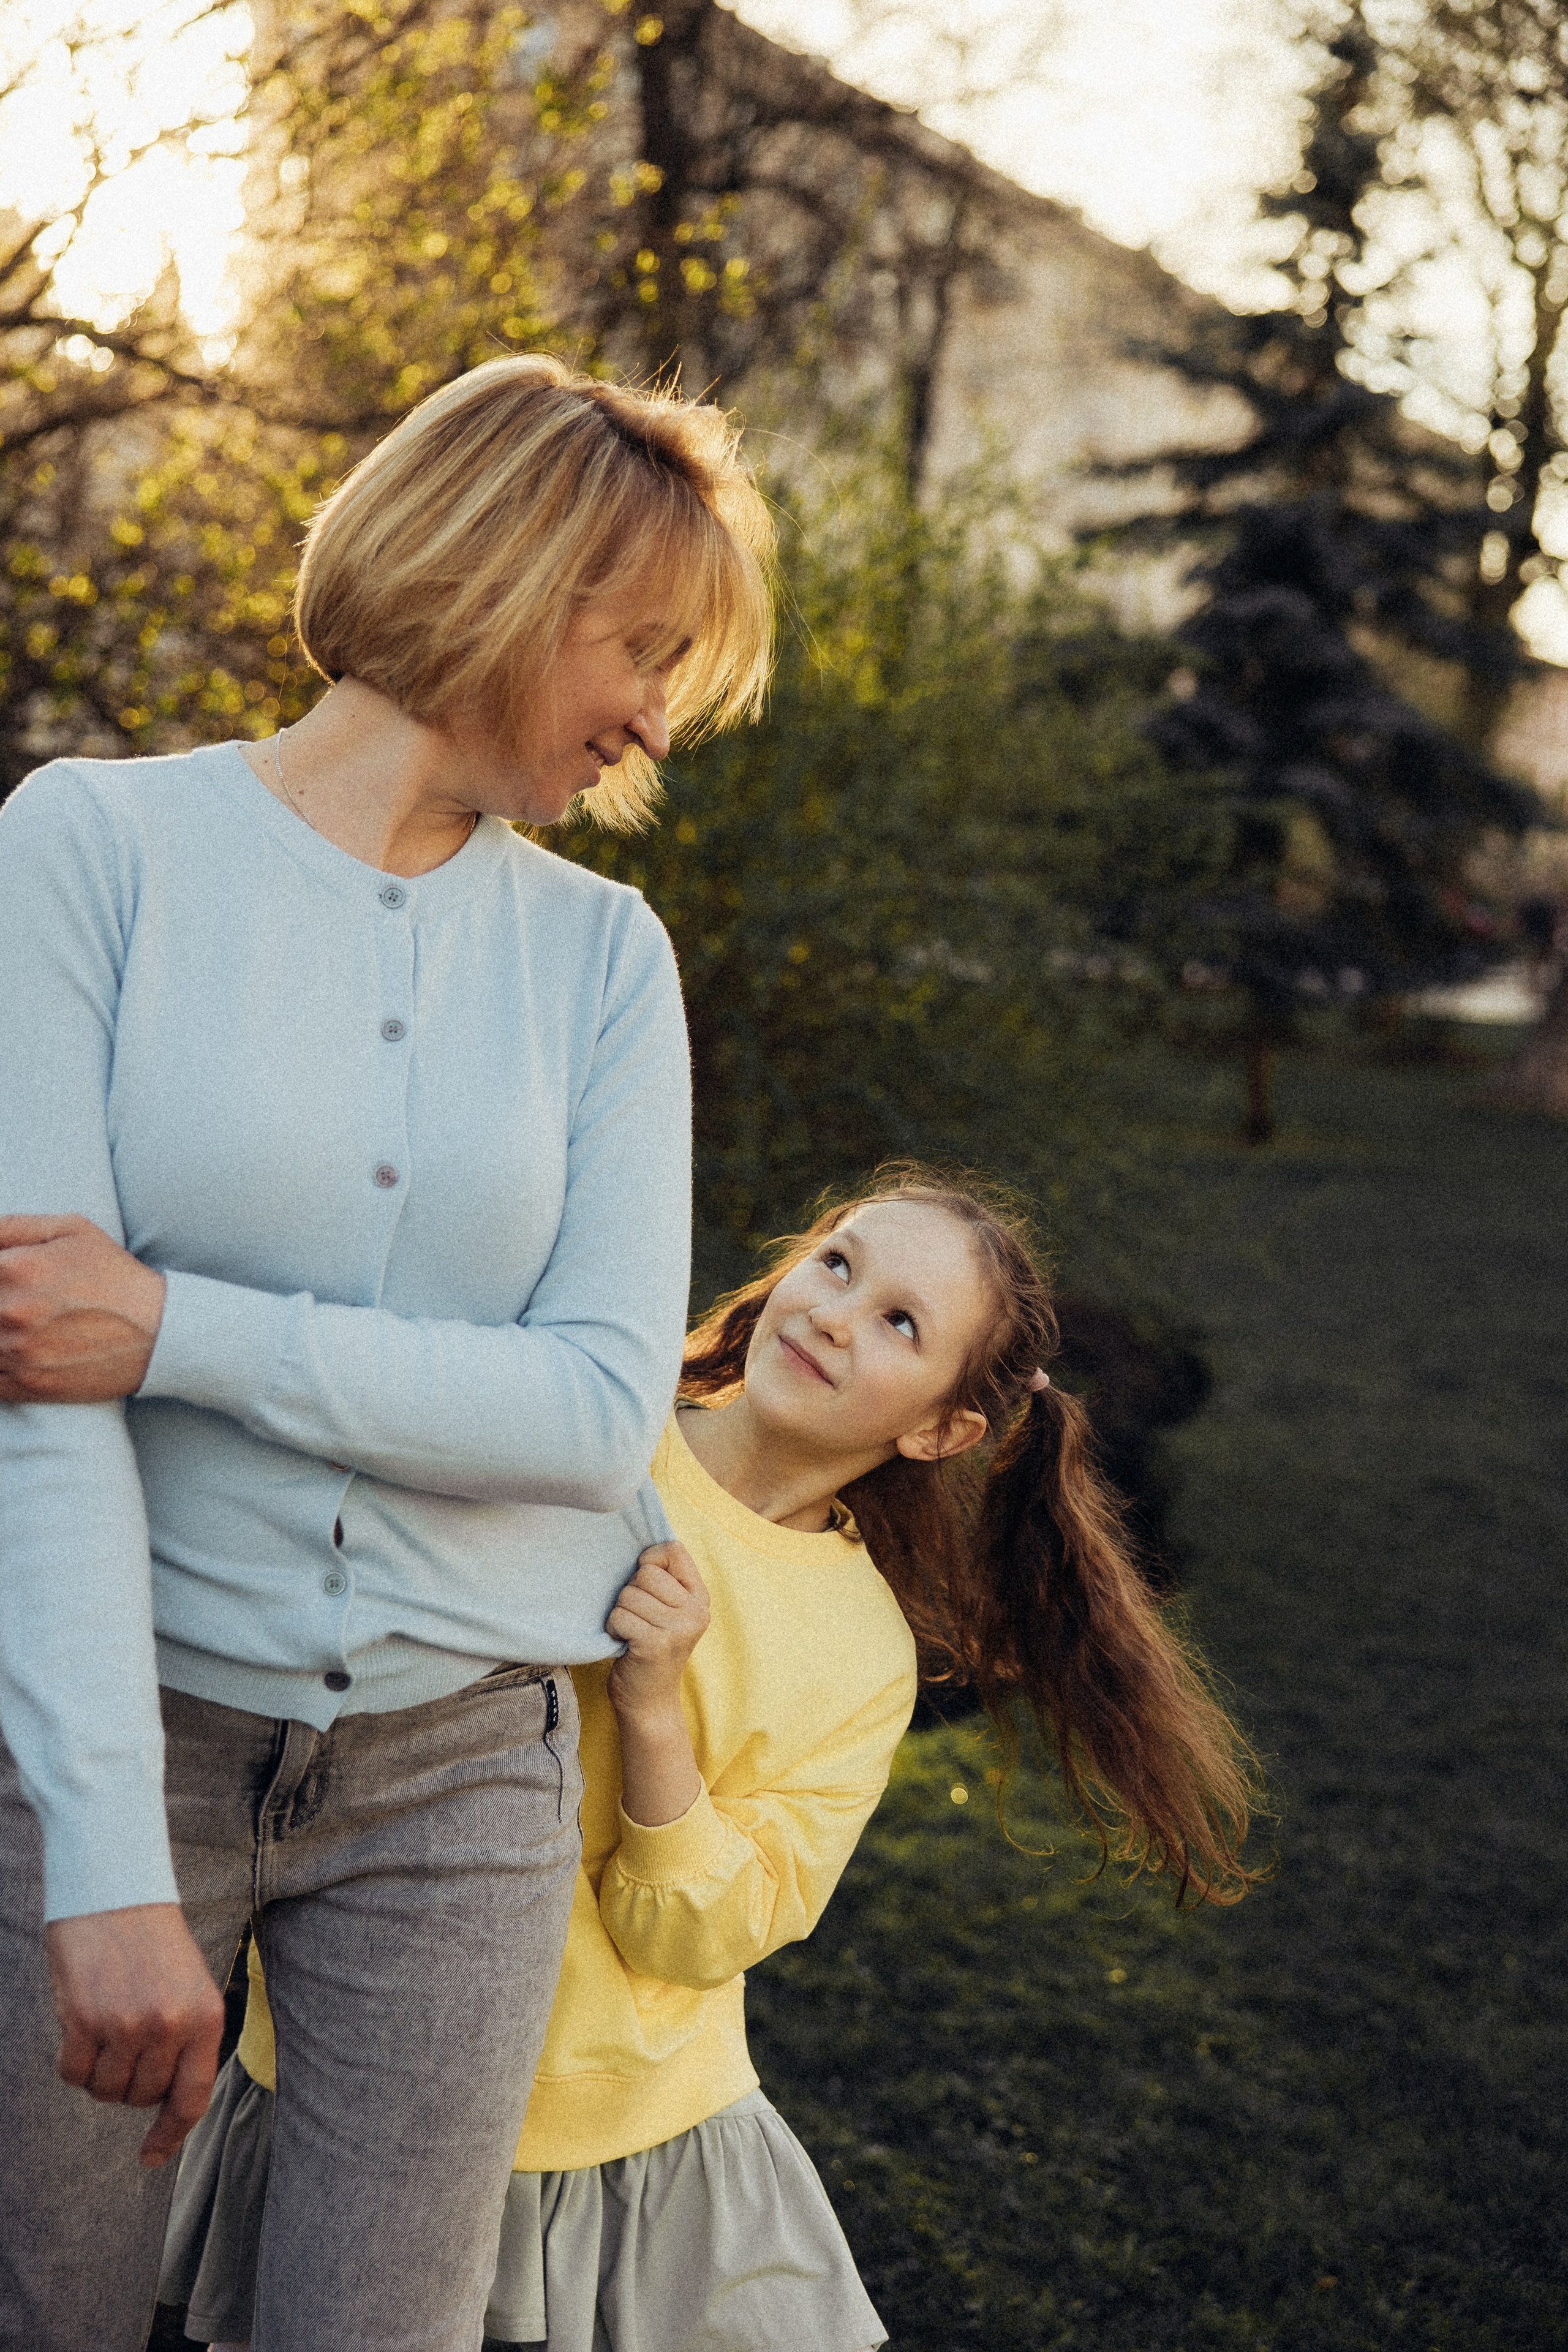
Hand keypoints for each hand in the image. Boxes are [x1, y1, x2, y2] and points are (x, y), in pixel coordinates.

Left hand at [0, 1214, 166, 1402]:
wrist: (160, 1333)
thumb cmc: (115, 1277)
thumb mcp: (71, 1230)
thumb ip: (12, 1227)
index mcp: (15, 1268)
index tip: (0, 1282)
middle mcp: (10, 1311)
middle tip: (8, 1304)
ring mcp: (16, 1353)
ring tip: (15, 1324)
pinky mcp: (27, 1385)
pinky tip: (10, 1352)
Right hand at [46, 1903, 226, 2166]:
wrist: (115, 1889)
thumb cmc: (152, 1940)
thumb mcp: (190, 1985)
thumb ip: (186, 2039)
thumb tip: (167, 2100)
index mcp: (206, 2017)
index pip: (192, 2098)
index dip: (171, 2134)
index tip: (151, 2156)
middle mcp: (170, 2025)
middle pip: (141, 2097)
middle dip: (129, 2082)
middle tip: (124, 2040)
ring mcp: (127, 2024)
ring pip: (106, 2090)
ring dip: (100, 2069)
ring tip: (104, 2023)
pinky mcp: (85, 2019)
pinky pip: (73, 2074)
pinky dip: (72, 2061)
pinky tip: (79, 2024)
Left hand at [606, 1540, 711, 1723]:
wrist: (650, 1702)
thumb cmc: (651, 1648)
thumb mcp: (669, 1612)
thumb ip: (664, 1580)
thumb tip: (642, 1545)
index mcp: (700, 1598)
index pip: (673, 1550)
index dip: (649, 1561)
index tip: (644, 1584)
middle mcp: (695, 1612)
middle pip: (645, 1573)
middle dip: (631, 1592)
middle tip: (639, 1618)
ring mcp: (677, 1629)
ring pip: (628, 1594)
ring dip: (620, 1613)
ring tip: (631, 1632)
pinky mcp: (654, 1643)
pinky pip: (619, 1616)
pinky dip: (613, 1628)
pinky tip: (624, 1643)